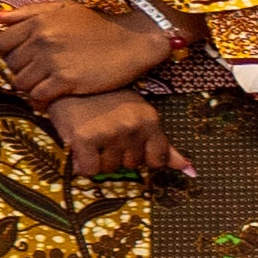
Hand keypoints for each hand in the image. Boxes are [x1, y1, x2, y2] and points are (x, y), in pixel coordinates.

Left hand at [0, 0, 169, 104]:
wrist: (134, 41)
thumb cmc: (99, 25)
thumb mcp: (64, 8)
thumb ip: (29, 12)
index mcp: (38, 21)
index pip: (2, 43)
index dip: (11, 54)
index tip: (27, 59)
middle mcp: (42, 39)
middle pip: (11, 65)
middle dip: (23, 71)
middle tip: (41, 74)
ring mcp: (53, 60)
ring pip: (22, 83)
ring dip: (32, 87)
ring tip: (47, 85)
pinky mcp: (67, 80)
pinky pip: (39, 96)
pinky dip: (43, 100)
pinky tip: (54, 96)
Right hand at [42, 88, 181, 180]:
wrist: (67, 87)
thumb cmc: (105, 102)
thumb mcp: (138, 116)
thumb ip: (163, 145)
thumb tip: (190, 171)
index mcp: (150, 119)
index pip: (157, 160)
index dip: (141, 156)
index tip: (127, 142)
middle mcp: (134, 126)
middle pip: (131, 166)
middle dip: (117, 155)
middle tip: (104, 133)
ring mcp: (110, 131)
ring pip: (110, 169)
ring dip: (99, 159)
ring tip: (92, 135)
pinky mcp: (86, 138)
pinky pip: (89, 170)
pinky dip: (82, 164)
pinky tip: (79, 146)